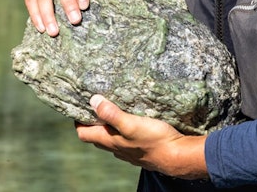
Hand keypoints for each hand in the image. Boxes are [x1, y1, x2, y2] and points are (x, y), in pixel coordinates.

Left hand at [76, 95, 207, 179]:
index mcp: (110, 141)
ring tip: (112, 109)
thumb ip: (112, 114)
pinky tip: (132, 122)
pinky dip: (122, 131)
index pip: (83, 134)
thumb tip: (93, 100)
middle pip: (96, 137)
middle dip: (92, 122)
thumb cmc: (155, 139)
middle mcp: (116, 148)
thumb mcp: (131, 124)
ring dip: (108, 127)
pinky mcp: (141, 150)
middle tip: (94, 105)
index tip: (78, 107)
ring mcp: (128, 152)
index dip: (77, 122)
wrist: (178, 156)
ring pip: (111, 139)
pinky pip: (125, 141)